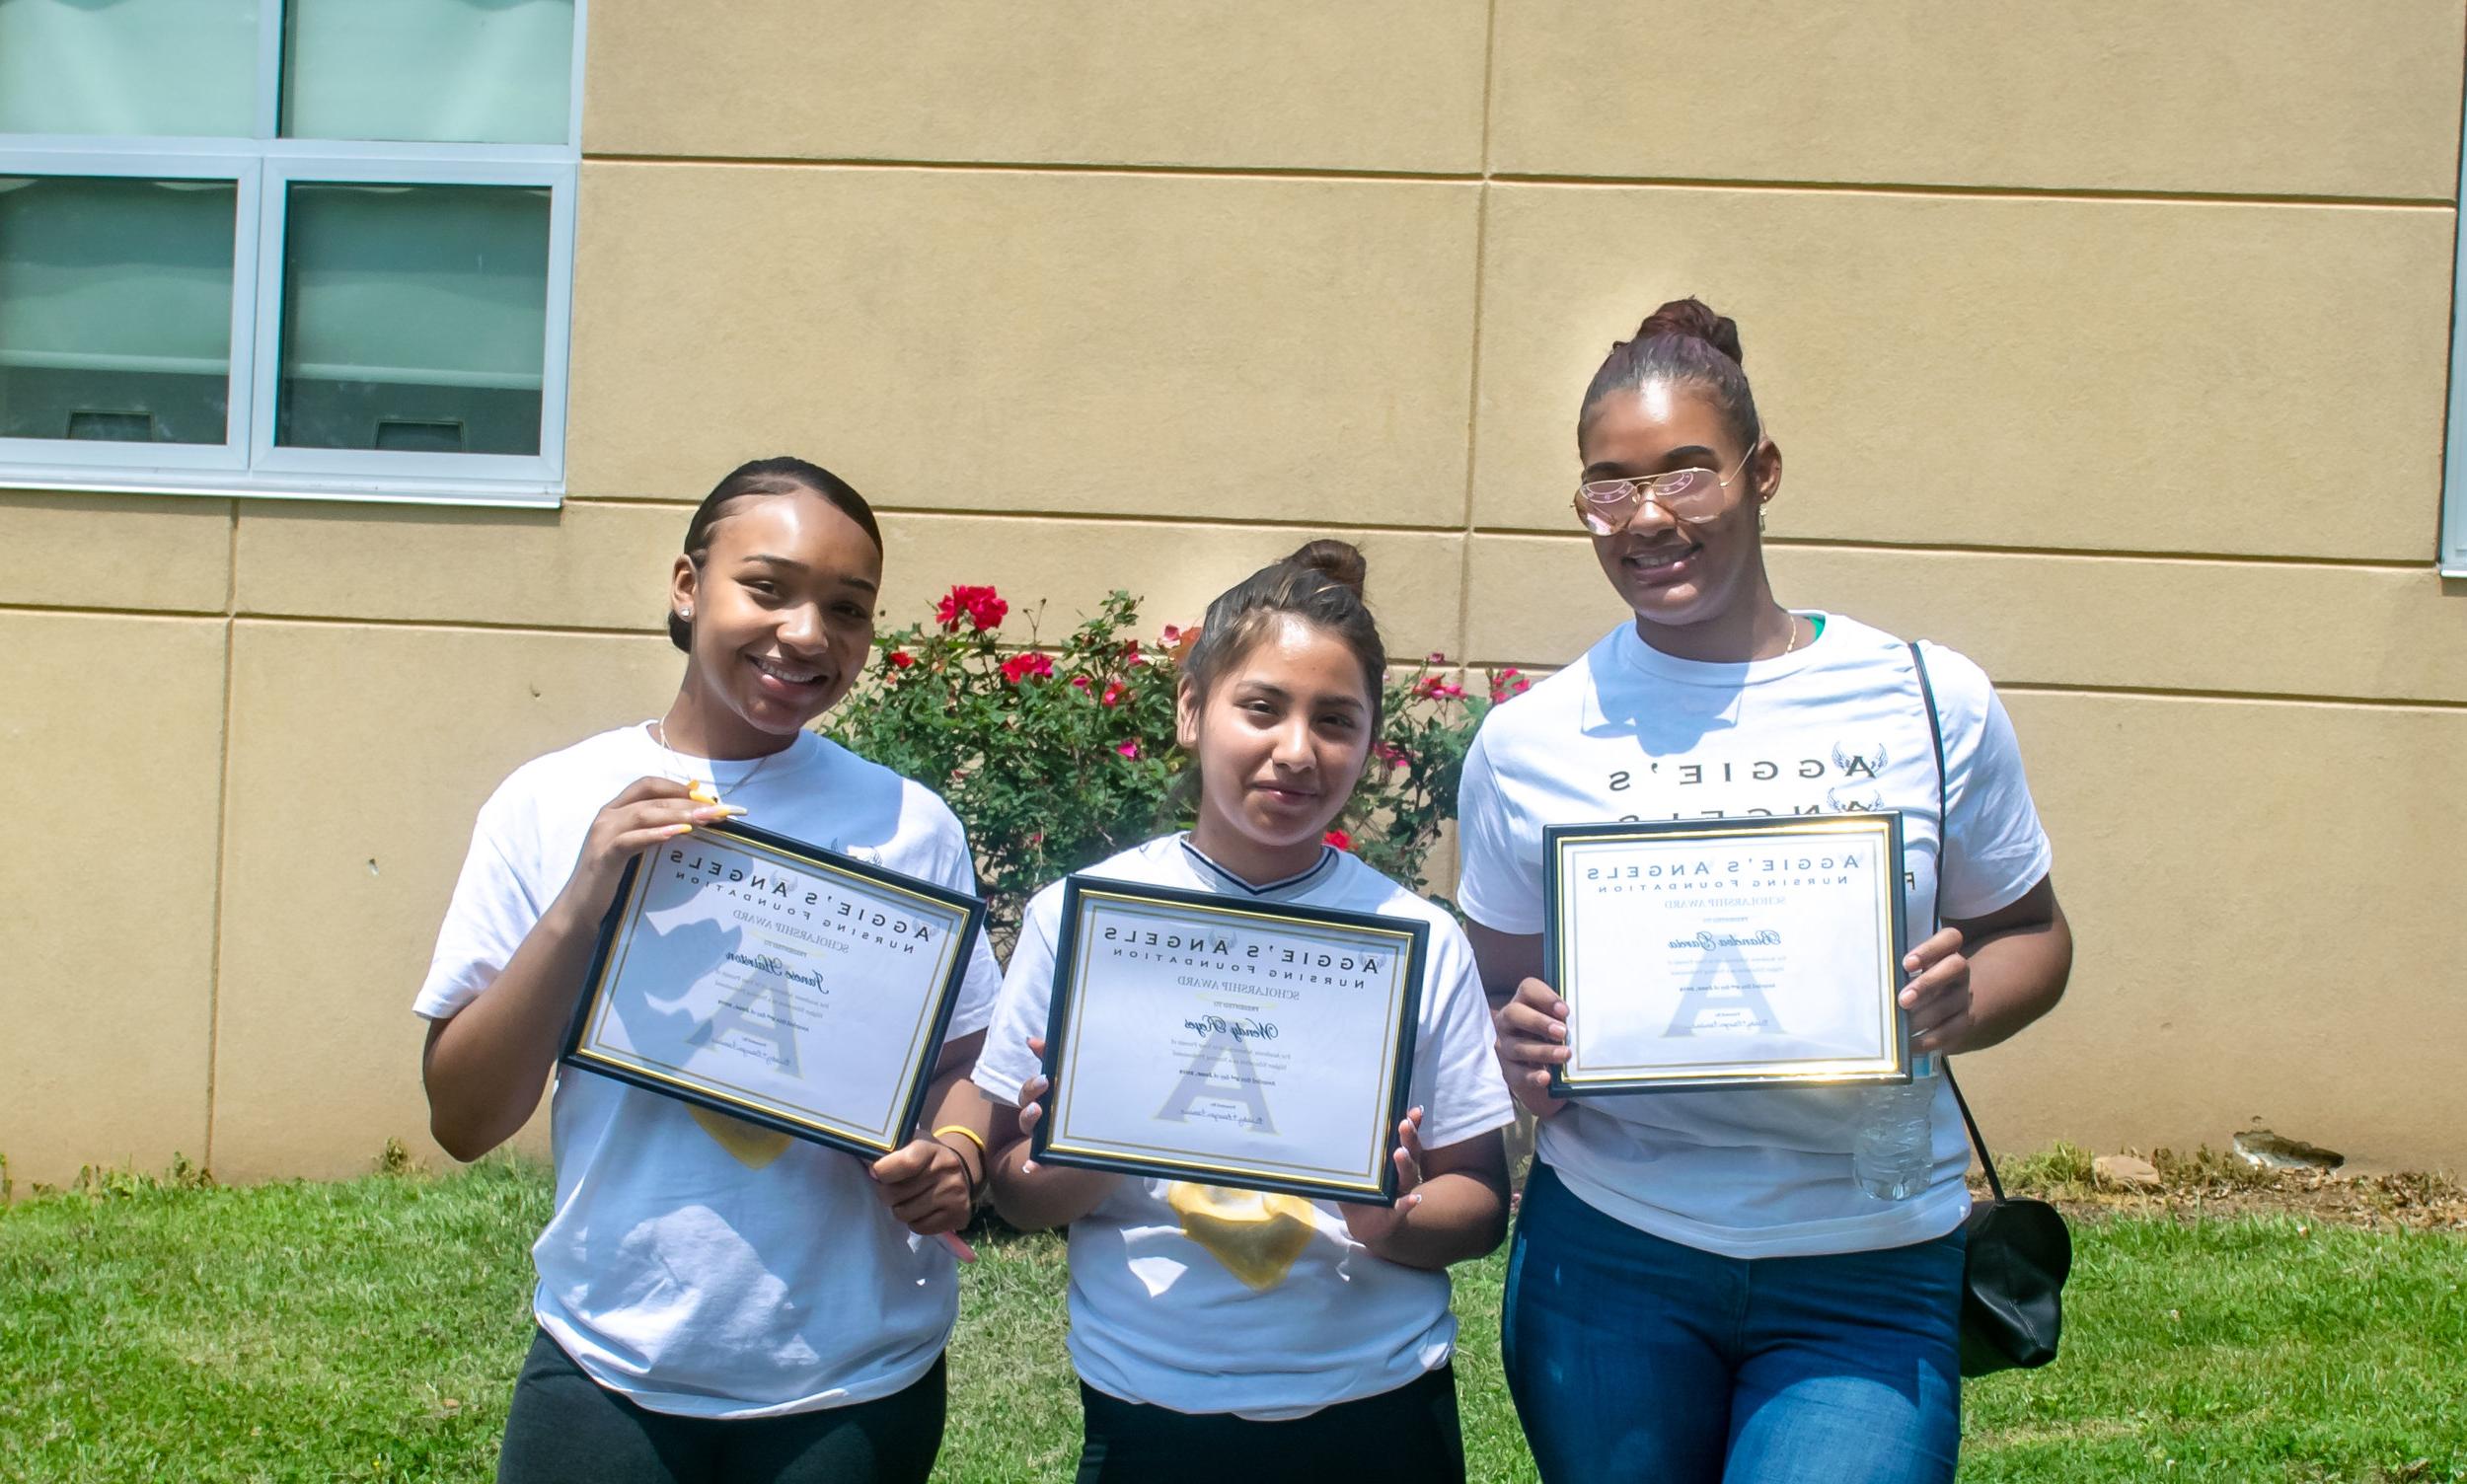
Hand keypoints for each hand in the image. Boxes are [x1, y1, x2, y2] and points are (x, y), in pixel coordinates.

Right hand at [551, 777, 743, 929]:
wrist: (579, 909)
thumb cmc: (613, 878)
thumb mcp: (637, 849)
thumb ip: (657, 829)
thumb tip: (692, 817)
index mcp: (616, 810)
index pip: (649, 784)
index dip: (679, 787)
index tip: (709, 798)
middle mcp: (608, 816)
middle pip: (652, 796)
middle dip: (689, 801)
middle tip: (721, 810)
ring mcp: (603, 834)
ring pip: (644, 813)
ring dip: (679, 813)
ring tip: (708, 818)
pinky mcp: (603, 856)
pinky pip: (630, 840)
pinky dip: (655, 834)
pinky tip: (679, 833)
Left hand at [870, 1135, 973, 1236]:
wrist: (961, 1170)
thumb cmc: (926, 1157)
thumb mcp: (910, 1143)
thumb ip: (889, 1151)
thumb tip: (867, 1165)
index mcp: (931, 1149)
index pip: (904, 1164)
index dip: (882, 1171)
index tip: (876, 1172)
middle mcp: (946, 1171)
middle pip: (896, 1194)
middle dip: (887, 1193)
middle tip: (893, 1188)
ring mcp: (954, 1194)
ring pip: (904, 1214)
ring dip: (901, 1209)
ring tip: (909, 1199)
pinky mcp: (959, 1215)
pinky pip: (919, 1228)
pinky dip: (915, 1222)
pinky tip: (922, 1210)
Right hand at [1009, 1036, 1090, 1181]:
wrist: (1115, 1133)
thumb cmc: (1092, 1100)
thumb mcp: (1080, 1077)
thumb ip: (1059, 1056)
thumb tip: (1031, 1040)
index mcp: (1050, 1100)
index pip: (1033, 1091)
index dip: (1033, 1083)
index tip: (1045, 1075)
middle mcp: (1046, 1119)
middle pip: (1028, 1107)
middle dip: (1031, 1094)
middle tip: (1045, 1084)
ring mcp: (1050, 1137)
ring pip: (1031, 1129)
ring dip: (1029, 1120)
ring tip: (1038, 1112)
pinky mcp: (1058, 1155)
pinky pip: (1043, 1161)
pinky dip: (1034, 1164)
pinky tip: (1030, 1167)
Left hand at [1342, 1107, 1427, 1246]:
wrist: (1364, 1225)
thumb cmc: (1359, 1193)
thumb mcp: (1352, 1173)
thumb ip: (1348, 1154)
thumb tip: (1328, 1126)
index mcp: (1393, 1162)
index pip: (1405, 1140)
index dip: (1412, 1125)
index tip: (1413, 1111)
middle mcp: (1402, 1175)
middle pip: (1410, 1153)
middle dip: (1408, 1138)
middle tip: (1404, 1124)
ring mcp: (1401, 1193)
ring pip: (1407, 1176)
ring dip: (1404, 1164)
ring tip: (1399, 1153)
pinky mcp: (1396, 1214)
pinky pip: (1403, 1208)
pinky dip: (1408, 1203)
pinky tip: (1414, 1199)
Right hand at [1492, 978, 1569, 1118]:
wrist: (1541, 1072)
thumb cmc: (1553, 1039)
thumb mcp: (1559, 1024)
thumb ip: (1565, 1019)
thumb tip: (1590, 1019)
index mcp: (1523, 1003)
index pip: (1527, 989)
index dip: (1545, 997)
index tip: (1565, 1012)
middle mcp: (1508, 1022)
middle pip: (1514, 1014)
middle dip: (1538, 1022)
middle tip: (1562, 1032)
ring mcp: (1506, 1047)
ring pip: (1517, 1046)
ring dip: (1542, 1050)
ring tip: (1565, 1055)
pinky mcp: (1509, 1071)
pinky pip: (1517, 1073)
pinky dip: (1532, 1076)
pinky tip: (1546, 1077)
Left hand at [1899, 926, 1972, 1055]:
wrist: (1943, 1000)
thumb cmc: (1911, 978)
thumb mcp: (1907, 969)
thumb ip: (1892, 966)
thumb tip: (1859, 972)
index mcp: (1945, 951)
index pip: (1950, 938)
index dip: (1930, 949)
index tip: (1906, 963)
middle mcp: (1959, 970)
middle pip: (1955, 967)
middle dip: (1928, 983)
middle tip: (1903, 1000)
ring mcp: (1964, 995)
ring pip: (1951, 1002)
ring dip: (1924, 1015)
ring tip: (1901, 1025)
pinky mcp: (1964, 1020)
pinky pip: (1951, 1030)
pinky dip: (1928, 1039)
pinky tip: (1909, 1044)